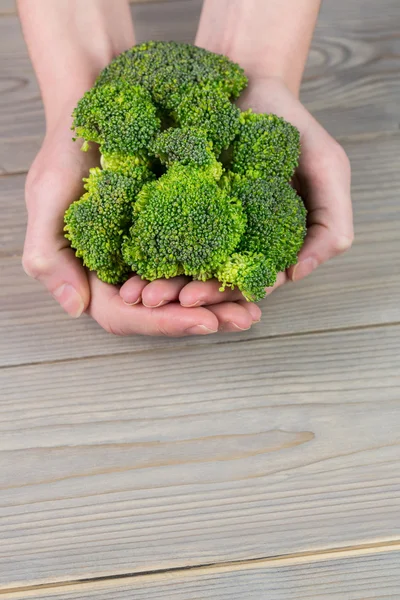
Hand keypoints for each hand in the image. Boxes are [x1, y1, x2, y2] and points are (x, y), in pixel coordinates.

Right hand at [23, 120, 260, 335]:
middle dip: (206, 317)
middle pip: (164, 312)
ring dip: (222, 301)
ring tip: (255, 306)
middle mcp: (124, 271)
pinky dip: (227, 268)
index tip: (204, 321)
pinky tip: (254, 271)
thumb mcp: (47, 198)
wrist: (96, 104)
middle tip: (245, 317)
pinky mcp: (175, 229)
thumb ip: (48, 256)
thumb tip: (75, 309)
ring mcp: (152, 252)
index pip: (125, 314)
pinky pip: (202, 257)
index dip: (163, 323)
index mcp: (93, 274)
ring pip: (187, 290)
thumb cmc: (66, 150)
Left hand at [120, 77, 352, 309]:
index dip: (222, 294)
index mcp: (268, 242)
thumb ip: (330, 221)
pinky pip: (155, 228)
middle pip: (207, 277)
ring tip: (131, 293)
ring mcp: (201, 222)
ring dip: (156, 281)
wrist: (249, 79)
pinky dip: (140, 246)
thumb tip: (298, 273)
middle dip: (180, 293)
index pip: (246, 280)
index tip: (195, 300)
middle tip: (152, 301)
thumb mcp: (328, 167)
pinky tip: (121, 261)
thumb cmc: (292, 124)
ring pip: (179, 261)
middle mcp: (234, 239)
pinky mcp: (173, 200)